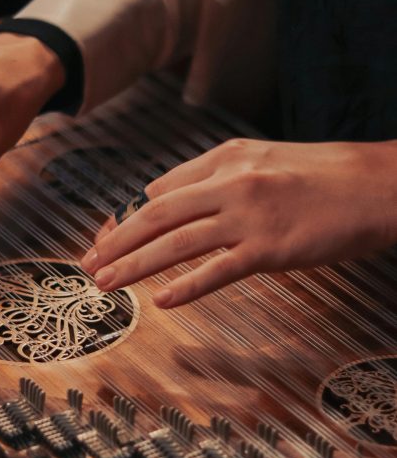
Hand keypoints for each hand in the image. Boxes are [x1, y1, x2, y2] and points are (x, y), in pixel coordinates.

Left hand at [81, 137, 396, 307]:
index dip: (127, 218)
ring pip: (176, 242)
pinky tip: (161, 300)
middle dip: (116, 242)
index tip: (106, 239)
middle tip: (89, 264)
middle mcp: (230, 181)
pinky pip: (218, 270)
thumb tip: (170, 198)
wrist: (377, 184)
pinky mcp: (271, 247)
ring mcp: (249, 214)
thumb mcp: (262, 161)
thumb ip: (216, 177)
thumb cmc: (323, 176)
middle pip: (156, 214)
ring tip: (107, 284)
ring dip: (134, 265)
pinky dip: (185, 286)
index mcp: (225, 158)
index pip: (161, 190)